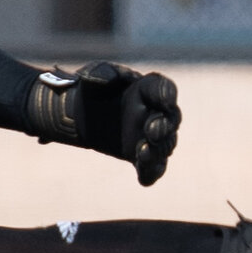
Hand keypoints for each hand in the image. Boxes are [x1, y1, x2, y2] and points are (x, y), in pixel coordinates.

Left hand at [26, 62, 180, 188]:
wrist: (80, 114)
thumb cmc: (92, 88)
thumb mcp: (92, 74)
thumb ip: (101, 73)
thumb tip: (107, 81)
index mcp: (147, 89)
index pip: (163, 89)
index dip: (167, 94)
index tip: (165, 101)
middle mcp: (155, 112)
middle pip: (170, 120)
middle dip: (165, 126)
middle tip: (153, 131)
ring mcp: (149, 136)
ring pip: (164, 145)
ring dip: (157, 150)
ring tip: (142, 153)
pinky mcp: (139, 156)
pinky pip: (153, 168)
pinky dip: (151, 173)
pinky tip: (144, 179)